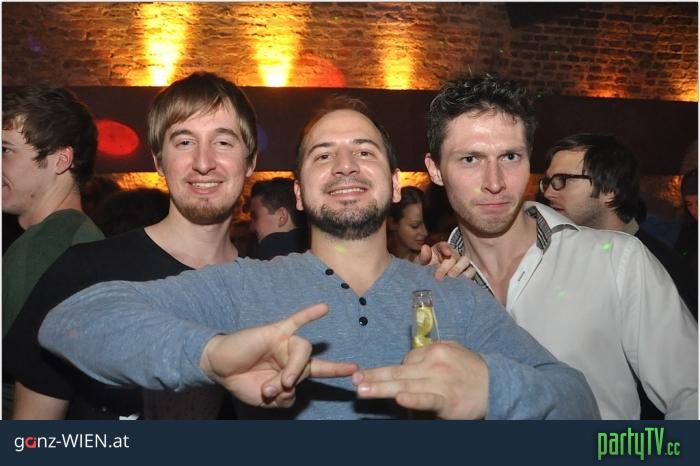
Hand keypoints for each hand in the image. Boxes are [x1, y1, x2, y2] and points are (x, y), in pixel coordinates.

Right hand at [200, 303, 357, 407]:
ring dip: (292, 370)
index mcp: (293, 371)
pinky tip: (324, 309)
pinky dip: (310, 315)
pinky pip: (296, 321)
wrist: (218, 367)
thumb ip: (283, 398)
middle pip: (307, 368)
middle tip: (271, 391)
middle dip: (290, 384)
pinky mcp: (275, 331)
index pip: (320, 370)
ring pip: (303, 352)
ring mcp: (285, 342)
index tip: (357, 373)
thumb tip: (291, 386)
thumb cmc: (242, 381)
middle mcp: (293, 355)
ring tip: (278, 382)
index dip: (337, 371)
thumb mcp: (265, 400)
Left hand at [351, 341, 488, 418]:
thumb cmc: (472, 370)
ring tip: (362, 390)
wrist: (499, 385)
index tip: (381, 379)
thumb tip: (409, 359)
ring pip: (405, 384)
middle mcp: (434, 363)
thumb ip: (430, 352)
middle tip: (355, 380)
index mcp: (433, 350)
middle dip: (374, 376)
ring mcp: (439, 382)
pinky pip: (427, 399)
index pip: (405, 361)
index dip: (393, 372)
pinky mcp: (447, 400)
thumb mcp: (452, 351)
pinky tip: (400, 399)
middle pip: (398, 370)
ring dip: (381, 387)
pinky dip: (413, 399)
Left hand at [415, 242, 474, 280]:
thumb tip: (425, 247)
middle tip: (437, 277)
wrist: (431, 282)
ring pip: (465, 261)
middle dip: (446, 266)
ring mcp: (460, 263)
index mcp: (440, 250)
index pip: (444, 245)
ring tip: (450, 278)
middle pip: (453, 255)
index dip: (445, 248)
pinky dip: (467, 275)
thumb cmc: (426, 270)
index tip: (446, 253)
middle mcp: (452, 254)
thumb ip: (423, 256)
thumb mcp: (421, 263)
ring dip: (458, 269)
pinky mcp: (466, 272)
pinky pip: (471, 271)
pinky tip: (460, 282)